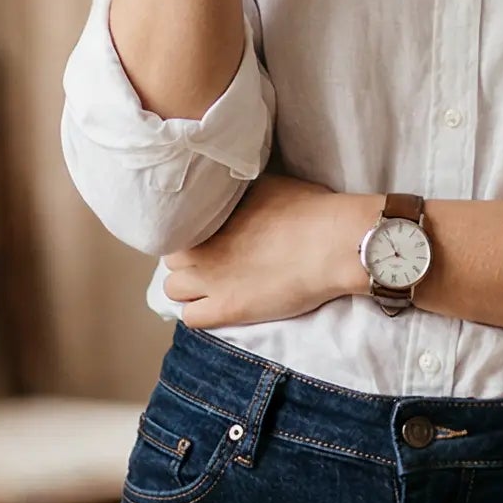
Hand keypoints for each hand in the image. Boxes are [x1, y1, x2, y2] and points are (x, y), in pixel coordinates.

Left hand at [162, 176, 373, 328]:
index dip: (193, 233)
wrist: (330, 243)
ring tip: (215, 284)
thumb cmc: (308, 208)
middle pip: (172, 257)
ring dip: (190, 287)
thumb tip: (230, 191)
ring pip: (173, 289)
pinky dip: (200, 312)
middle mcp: (202, 246)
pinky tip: (220, 305)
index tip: (209, 236)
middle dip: (188, 259)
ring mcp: (211, 279)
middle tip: (212, 259)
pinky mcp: (227, 308)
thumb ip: (238, 194)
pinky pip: (190, 317)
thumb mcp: (266, 184)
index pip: (178, 226)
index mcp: (208, 215)